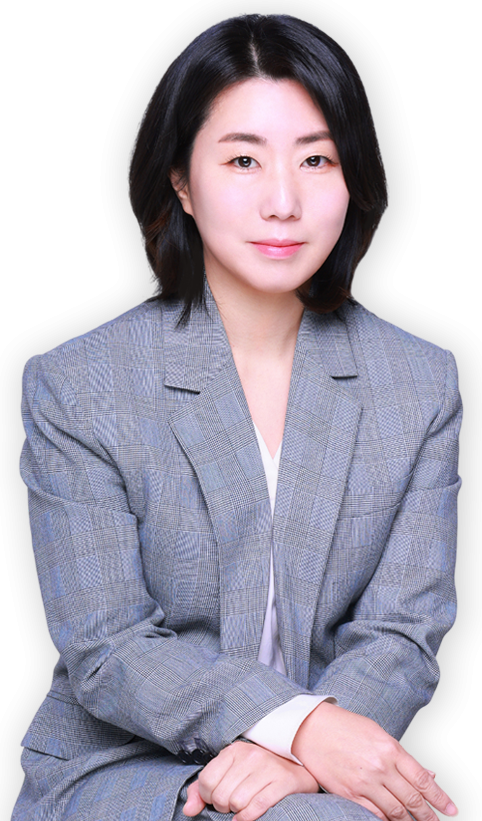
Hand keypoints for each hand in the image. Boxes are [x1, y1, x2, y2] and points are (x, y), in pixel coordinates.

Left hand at [182, 740, 318, 820]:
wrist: (297, 768)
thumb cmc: (257, 774)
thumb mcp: (229, 774)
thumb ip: (203, 790)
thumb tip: (188, 810)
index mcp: (233, 750)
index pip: (206, 780)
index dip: (208, 797)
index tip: (218, 797)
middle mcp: (250, 755)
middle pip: (221, 795)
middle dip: (224, 806)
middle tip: (233, 804)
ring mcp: (268, 767)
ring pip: (238, 802)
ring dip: (238, 812)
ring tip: (243, 806)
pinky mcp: (283, 781)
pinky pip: (257, 806)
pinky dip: (248, 816)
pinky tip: (246, 816)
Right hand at [292, 701, 458, 820]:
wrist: (310, 728)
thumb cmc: (346, 727)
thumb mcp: (378, 734)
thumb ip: (403, 758)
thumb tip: (429, 775)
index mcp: (390, 748)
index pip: (423, 781)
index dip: (440, 799)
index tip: (452, 811)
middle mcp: (380, 767)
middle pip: (412, 800)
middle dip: (429, 816)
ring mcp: (364, 782)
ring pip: (395, 812)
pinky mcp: (349, 793)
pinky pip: (374, 815)